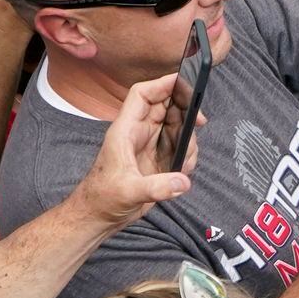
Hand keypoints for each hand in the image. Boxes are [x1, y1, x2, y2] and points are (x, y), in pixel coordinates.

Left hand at [68, 74, 195, 227]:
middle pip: (165, 107)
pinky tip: (183, 173)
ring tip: (186, 160)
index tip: (185, 82)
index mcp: (125, 131)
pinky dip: (187, 156)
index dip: (162, 84)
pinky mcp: (157, 160)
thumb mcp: (128, 192)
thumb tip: (183, 181)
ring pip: (175, 127)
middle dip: (185, 110)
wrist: (98, 215)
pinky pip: (178, 147)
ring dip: (188, 139)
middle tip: (200, 121)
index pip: (142, 96)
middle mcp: (138, 134)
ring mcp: (149, 146)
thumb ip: (157, 187)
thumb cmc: (102, 198)